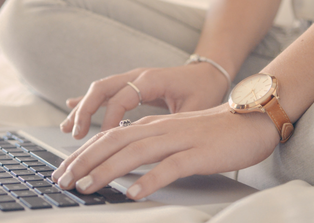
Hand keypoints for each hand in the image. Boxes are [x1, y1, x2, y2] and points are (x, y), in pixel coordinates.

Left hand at [52, 104, 278, 199]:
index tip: (63, 171)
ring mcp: (179, 140)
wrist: (251, 120)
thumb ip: (150, 144)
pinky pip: (170, 167)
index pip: (108, 137)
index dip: (83, 154)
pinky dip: (150, 180)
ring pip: (135, 153)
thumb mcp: (175, 135)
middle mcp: (160, 129)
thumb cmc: (213, 132)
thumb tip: (123, 163)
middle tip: (62, 180)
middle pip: (113, 142)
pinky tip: (134, 193)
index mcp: (152, 126)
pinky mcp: (198, 154)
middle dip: (84, 162)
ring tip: (86, 187)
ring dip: (107, 170)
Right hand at [60, 63, 230, 138]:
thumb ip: (175, 122)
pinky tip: (71, 109)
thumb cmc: (204, 90)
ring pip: (99, 89)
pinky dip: (88, 102)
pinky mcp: (131, 85)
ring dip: (82, 108)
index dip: (110, 119)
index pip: (122, 98)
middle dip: (85, 111)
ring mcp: (132, 78)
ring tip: (68, 129)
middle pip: (102, 88)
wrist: (209, 71)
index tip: (103, 139)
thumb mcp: (195, 107)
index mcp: (152, 79)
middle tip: (75, 134)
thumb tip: (158, 144)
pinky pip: (105, 92)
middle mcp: (138, 76)